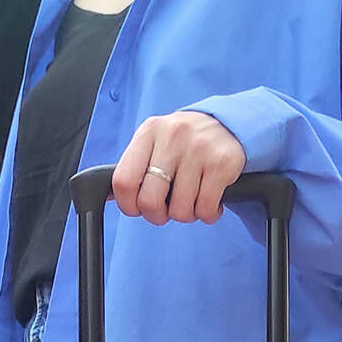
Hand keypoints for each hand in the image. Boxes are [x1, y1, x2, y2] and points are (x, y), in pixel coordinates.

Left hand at [113, 111, 247, 225]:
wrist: (229, 125)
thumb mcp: (156, 142)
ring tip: (193, 198)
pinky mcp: (221, 164)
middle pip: (149, 201)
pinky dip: (208, 214)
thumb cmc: (185, 144)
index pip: (124, 181)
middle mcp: (172, 137)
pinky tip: (210, 199)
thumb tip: (112, 196)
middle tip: (167, 209)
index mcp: (149, 132)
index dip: (128, 206)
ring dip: (187, 214)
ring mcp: (198, 149)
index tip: (137, 209)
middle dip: (158, 216)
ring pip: (180, 210)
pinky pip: (205, 209)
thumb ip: (137, 166)